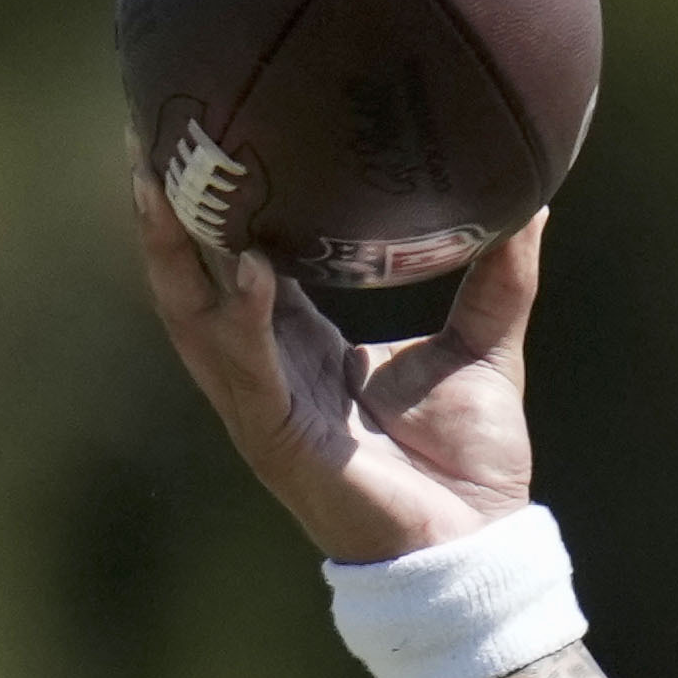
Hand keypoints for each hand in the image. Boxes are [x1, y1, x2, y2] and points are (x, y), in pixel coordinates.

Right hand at [131, 162, 543, 563]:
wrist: (479, 550)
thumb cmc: (470, 464)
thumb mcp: (485, 351)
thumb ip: (501, 278)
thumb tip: (532, 202)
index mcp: (296, 345)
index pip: (233, 259)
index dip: (210, 201)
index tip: (198, 128)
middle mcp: (264, 369)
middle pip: (188, 277)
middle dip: (163, 211)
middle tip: (145, 129)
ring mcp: (262, 406)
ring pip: (193, 315)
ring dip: (173, 250)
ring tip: (160, 180)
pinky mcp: (280, 440)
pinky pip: (247, 367)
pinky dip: (242, 316)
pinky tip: (248, 268)